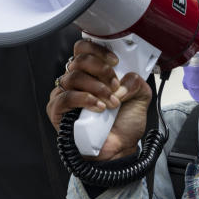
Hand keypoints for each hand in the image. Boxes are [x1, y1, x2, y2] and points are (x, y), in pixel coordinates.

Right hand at [46, 39, 151, 159]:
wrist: (119, 149)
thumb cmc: (124, 123)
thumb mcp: (141, 97)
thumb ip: (137, 81)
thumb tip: (124, 78)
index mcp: (92, 73)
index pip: (84, 49)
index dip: (98, 50)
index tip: (115, 62)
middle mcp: (76, 80)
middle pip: (79, 59)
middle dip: (102, 70)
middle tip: (115, 86)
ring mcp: (65, 94)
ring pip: (73, 77)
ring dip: (98, 88)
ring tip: (112, 102)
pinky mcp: (57, 110)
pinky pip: (65, 97)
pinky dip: (85, 99)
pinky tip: (99, 107)